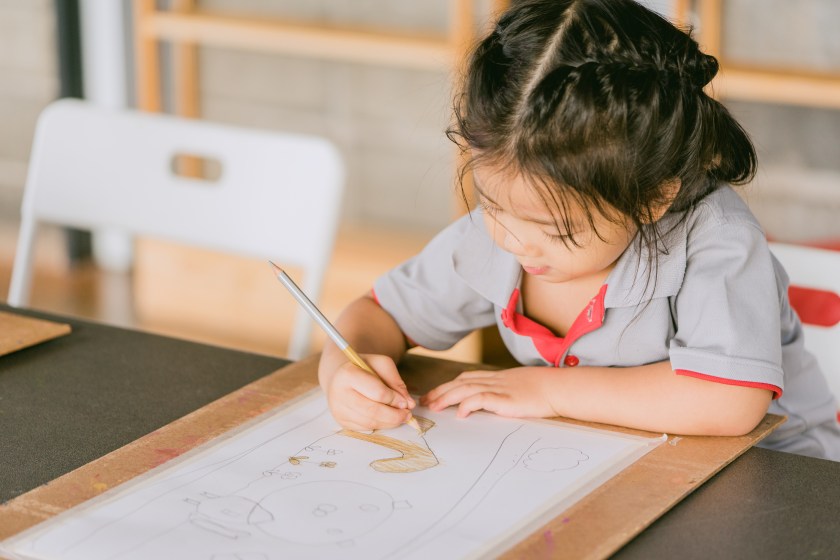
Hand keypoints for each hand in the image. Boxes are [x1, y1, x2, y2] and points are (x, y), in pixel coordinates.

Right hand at [323, 354, 415, 430]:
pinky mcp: (341, 421)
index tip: (406, 403)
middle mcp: (339, 393)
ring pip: (369, 423)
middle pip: (372, 411)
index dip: (395, 400)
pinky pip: (365, 428)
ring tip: (400, 417)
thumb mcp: (382, 365)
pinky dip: (379, 425)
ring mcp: (338, 409)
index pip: (377, 392)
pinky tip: (386, 419)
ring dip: (389, 422)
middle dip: (394, 416)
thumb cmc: (364, 368)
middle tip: (407, 414)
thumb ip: (396, 382)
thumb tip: (408, 404)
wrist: (341, 376)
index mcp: (348, 374)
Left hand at [420, 367, 559, 418]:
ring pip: (465, 389)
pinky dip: (468, 404)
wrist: (559, 388)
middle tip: (425, 402)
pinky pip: (482, 399)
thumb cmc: (542, 390)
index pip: (464, 379)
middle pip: (460, 383)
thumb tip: (488, 403)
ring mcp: (499, 389)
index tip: (433, 394)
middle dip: (440, 392)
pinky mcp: (506, 400)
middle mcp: (494, 380)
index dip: (447, 386)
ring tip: (434, 407)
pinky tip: (459, 413)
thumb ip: (501, 392)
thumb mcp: (516, 388)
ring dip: (447, 397)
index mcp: (495, 378)